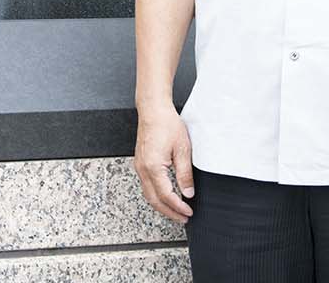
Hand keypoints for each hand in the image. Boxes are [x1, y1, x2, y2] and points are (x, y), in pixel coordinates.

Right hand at [133, 104, 194, 222]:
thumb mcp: (182, 149)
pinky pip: (146, 185)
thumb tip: (188, 193)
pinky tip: (166, 196)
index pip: (166, 195)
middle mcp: (143, 169)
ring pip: (148, 194)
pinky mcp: (141, 163)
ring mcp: (140, 166)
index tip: (188, 212)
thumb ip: (185, 173)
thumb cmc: (167, 124)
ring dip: (162, 205)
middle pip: (154, 200)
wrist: (153, 110)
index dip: (178, 207)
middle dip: (169, 212)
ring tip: (176, 211)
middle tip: (183, 218)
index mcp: (153, 167)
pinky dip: (156, 195)